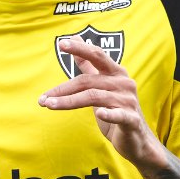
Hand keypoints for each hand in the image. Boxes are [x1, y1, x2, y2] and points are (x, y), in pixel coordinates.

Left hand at [38, 36, 167, 169]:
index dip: (80, 49)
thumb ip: (89, 65)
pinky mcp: (131, 119)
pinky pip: (119, 115)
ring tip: (49, 106)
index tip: (62, 44)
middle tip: (42, 98)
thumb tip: (75, 38)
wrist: (136, 140)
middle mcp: (124, 83)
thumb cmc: (116, 110)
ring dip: (68, 102)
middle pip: (89, 80)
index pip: (97, 56)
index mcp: (116, 72)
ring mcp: (128, 101)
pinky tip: (99, 114)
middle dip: (63, 88)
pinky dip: (109, 114)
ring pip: (94, 97)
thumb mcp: (101, 86)